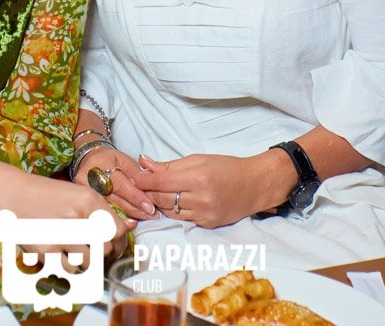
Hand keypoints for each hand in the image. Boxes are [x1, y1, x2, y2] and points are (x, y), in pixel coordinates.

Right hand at [0, 165, 133, 258]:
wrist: (12, 194)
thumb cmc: (46, 194)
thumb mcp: (77, 193)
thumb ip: (102, 210)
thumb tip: (129, 227)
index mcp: (89, 199)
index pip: (118, 230)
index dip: (121, 243)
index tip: (117, 247)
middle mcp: (78, 216)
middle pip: (106, 248)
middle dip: (104, 254)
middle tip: (96, 252)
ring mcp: (62, 234)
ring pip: (91, 261)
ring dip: (88, 262)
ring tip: (79, 254)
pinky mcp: (46, 249)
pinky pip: (70, 269)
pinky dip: (70, 267)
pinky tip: (64, 257)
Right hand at [74, 146, 158, 220]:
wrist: (87, 160)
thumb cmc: (108, 159)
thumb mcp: (124, 160)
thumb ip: (136, 174)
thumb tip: (148, 190)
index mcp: (100, 164)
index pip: (120, 185)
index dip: (136, 197)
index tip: (150, 207)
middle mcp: (88, 179)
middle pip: (114, 200)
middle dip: (135, 209)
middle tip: (151, 215)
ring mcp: (84, 192)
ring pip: (109, 209)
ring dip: (129, 215)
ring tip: (144, 218)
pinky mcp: (83, 201)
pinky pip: (103, 213)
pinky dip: (118, 218)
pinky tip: (130, 221)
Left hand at [137, 153, 293, 228]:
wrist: (254, 185)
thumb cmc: (227, 167)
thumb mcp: (198, 159)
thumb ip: (170, 165)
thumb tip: (144, 163)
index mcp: (197, 178)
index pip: (160, 182)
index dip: (142, 180)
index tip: (131, 177)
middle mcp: (200, 199)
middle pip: (161, 199)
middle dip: (147, 192)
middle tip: (137, 186)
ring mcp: (204, 214)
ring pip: (169, 211)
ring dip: (158, 203)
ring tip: (153, 193)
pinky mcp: (207, 224)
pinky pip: (182, 218)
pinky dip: (174, 210)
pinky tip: (173, 202)